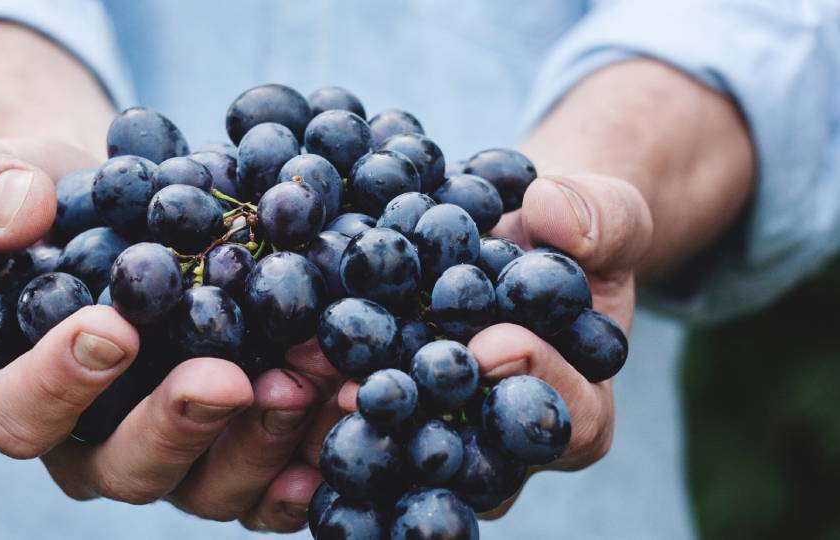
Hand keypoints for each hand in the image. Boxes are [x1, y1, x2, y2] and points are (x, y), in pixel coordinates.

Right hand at [0, 138, 337, 532]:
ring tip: (309, 379)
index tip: (113, 328)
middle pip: (126, 467)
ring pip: (210, 484)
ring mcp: (173, 452)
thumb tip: (17, 214)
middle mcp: (93, 442)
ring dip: (262, 440)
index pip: (16, 414)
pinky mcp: (236, 445)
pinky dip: (310, 457)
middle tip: (227, 378)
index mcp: (13, 392)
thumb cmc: (43, 201)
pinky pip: (272, 479)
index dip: (58, 384)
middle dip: (180, 425)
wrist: (124, 207)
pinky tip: (345, 416)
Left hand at [330, 173, 652, 518]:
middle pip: (474, 456)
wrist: (514, 238)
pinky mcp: (391, 413)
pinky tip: (280, 370)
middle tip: (371, 390)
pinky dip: (318, 398)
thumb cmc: (571, 234)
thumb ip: (600, 216)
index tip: (493, 345)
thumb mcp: (606, 214)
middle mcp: (506, 441)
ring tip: (308, 382)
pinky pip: (359, 420)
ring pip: (404, 451)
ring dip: (354, 421)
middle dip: (424, 420)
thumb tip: (554, 213)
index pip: (570, 418)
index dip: (536, 383)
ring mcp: (444, 433)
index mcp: (579, 406)